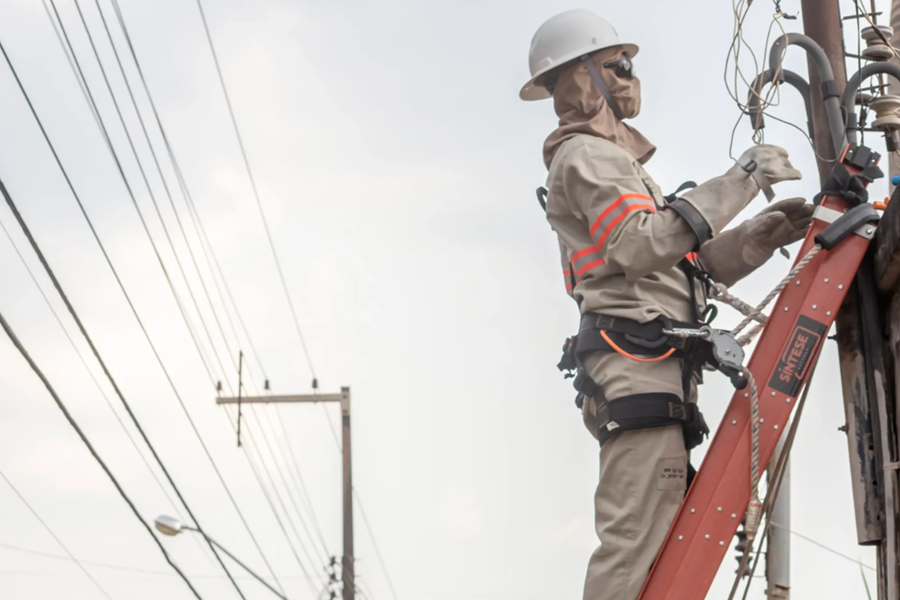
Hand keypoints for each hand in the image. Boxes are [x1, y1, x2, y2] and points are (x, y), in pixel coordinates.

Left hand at [697, 198, 812, 285]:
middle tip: (816, 210)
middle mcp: (767, 225)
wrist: (720, 264)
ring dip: (804, 222)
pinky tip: (810, 230)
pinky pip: (790, 237)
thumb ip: (764, 224)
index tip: (802, 202)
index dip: (790, 204)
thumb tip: (780, 215)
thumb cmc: (731, 246)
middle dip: (802, 212)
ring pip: (792, 225)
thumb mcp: (748, 233)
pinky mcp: (772, 246)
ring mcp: (771, 235)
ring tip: (817, 217)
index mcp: (760, 218)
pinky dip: (801, 233)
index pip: (778, 207)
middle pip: (788, 215)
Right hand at [737, 144, 802, 185]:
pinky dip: (795, 175)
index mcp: (760, 148)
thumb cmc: (739, 173)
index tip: (775, 162)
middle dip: (782, 163)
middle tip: (778, 170)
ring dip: (787, 169)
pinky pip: (794, 173)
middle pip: (783, 157)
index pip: (775, 150)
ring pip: (788, 164)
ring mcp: (776, 162)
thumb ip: (756, 156)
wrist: (741, 181)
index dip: (777, 156)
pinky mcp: (782, 172)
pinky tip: (797, 177)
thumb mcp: (746, 158)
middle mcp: (770, 153)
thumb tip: (760, 161)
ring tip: (782, 175)